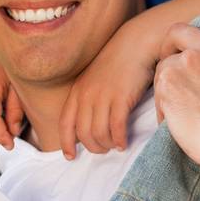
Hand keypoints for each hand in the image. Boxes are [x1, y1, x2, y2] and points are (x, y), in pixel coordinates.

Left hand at [59, 14, 160, 156]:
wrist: (134, 44)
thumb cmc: (117, 62)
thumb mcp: (93, 79)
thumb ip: (88, 98)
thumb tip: (89, 121)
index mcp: (77, 91)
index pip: (65, 123)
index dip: (66, 142)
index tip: (70, 156)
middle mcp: (86, 96)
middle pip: (83, 133)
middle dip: (92, 147)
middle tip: (103, 150)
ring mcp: (103, 97)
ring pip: (98, 133)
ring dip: (106, 145)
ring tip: (114, 146)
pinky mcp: (120, 98)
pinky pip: (116, 127)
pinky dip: (119, 139)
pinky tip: (123, 143)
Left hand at [152, 0, 199, 171]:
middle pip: (179, 30)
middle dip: (172, 45)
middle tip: (175, 66)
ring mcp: (188, 63)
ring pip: (165, 60)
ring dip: (167, 78)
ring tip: (180, 105)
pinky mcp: (168, 81)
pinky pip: (157, 83)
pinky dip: (162, 101)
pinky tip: (175, 119)